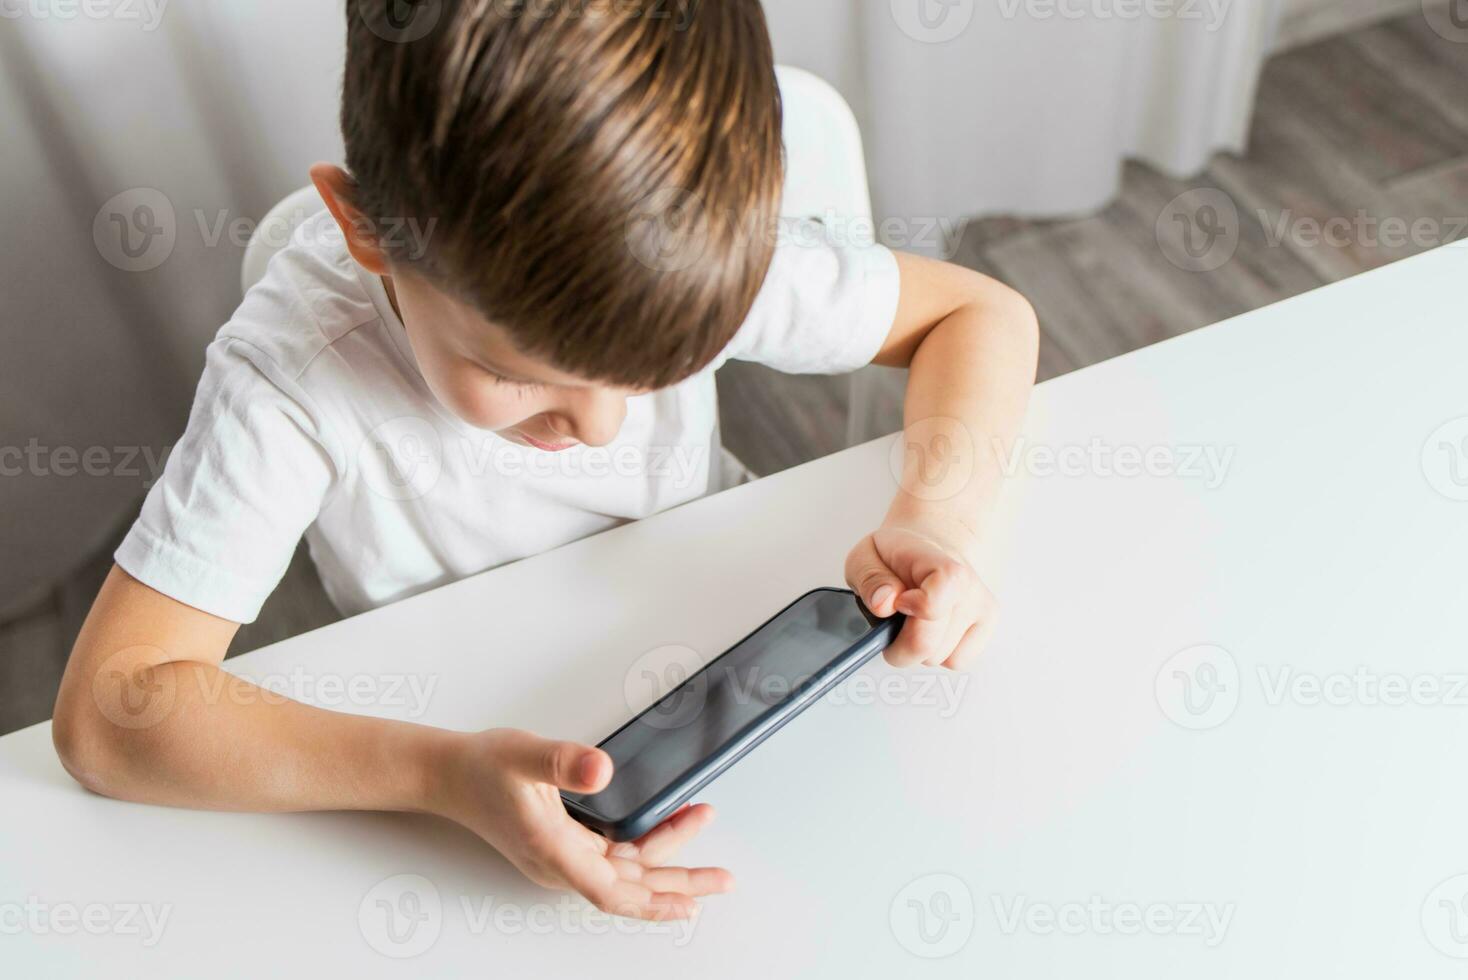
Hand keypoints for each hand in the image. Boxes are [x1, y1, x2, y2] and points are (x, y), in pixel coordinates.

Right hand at [431, 729, 732, 919]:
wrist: (450, 774)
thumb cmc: (482, 768)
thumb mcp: (524, 756)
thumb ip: (561, 762)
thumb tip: (601, 771)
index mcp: (554, 850)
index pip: (612, 891)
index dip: (654, 903)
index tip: (690, 906)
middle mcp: (563, 862)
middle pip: (631, 885)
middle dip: (680, 881)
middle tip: (722, 878)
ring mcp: (565, 856)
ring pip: (627, 868)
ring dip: (667, 854)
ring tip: (702, 822)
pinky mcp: (566, 844)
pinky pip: (615, 855)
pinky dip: (646, 844)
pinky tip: (666, 827)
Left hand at [844, 519, 997, 669]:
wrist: (932, 544)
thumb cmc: (898, 556)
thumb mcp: (866, 556)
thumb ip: (870, 579)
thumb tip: (884, 604)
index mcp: (937, 560)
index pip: (940, 593)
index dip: (916, 608)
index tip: (899, 603)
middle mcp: (967, 584)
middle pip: (928, 644)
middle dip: (899, 642)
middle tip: (893, 620)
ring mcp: (982, 607)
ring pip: (939, 658)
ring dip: (918, 647)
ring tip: (913, 619)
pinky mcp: (988, 626)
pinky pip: (956, 661)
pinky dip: (938, 652)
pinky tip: (931, 629)